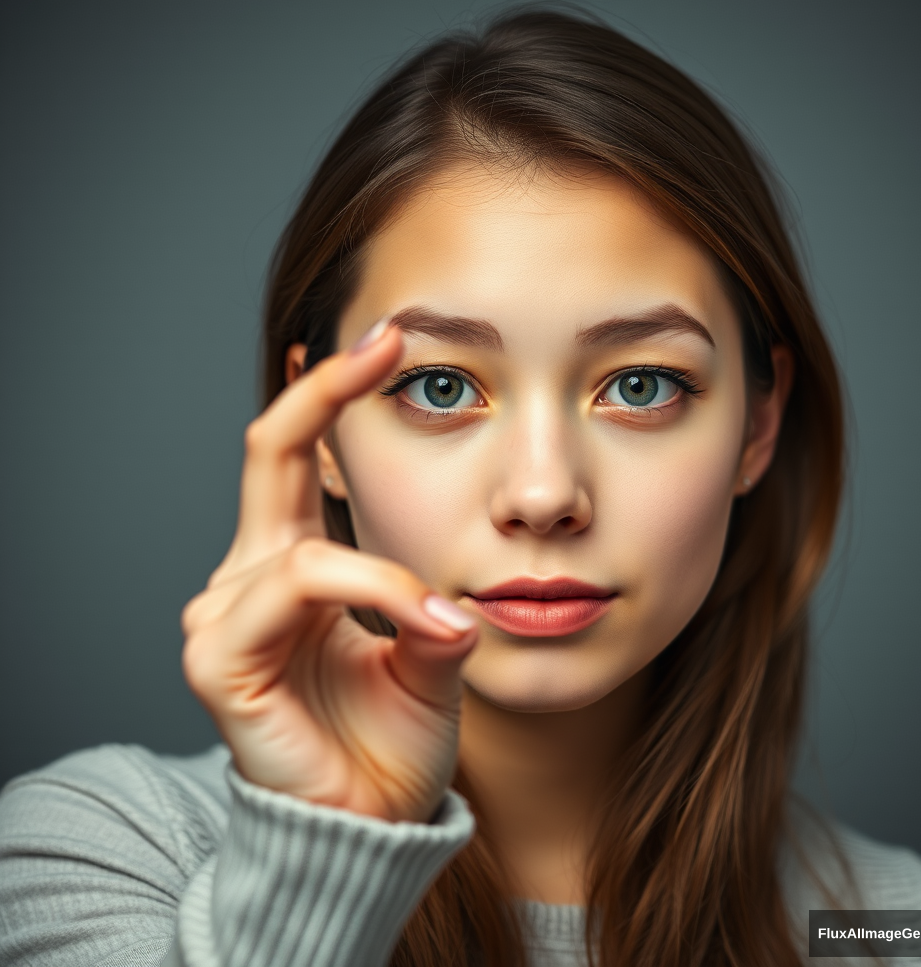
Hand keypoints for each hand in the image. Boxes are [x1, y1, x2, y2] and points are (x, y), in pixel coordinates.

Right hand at [181, 323, 477, 822]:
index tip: (387, 340)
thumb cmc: (390, 740)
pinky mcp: (220, 660)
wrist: (368, 823)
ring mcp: (225, 615)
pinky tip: (418, 625)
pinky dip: (370, 596)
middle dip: (324, 392)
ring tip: (443, 619)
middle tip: (384, 340)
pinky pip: (300, 590)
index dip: (331, 395)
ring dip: (387, 574)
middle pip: (266, 453)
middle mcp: (248, 578)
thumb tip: (455, 598)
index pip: (295, 458)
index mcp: (292, 568)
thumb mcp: (430, 655)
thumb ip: (433, 608)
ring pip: (303, 546)